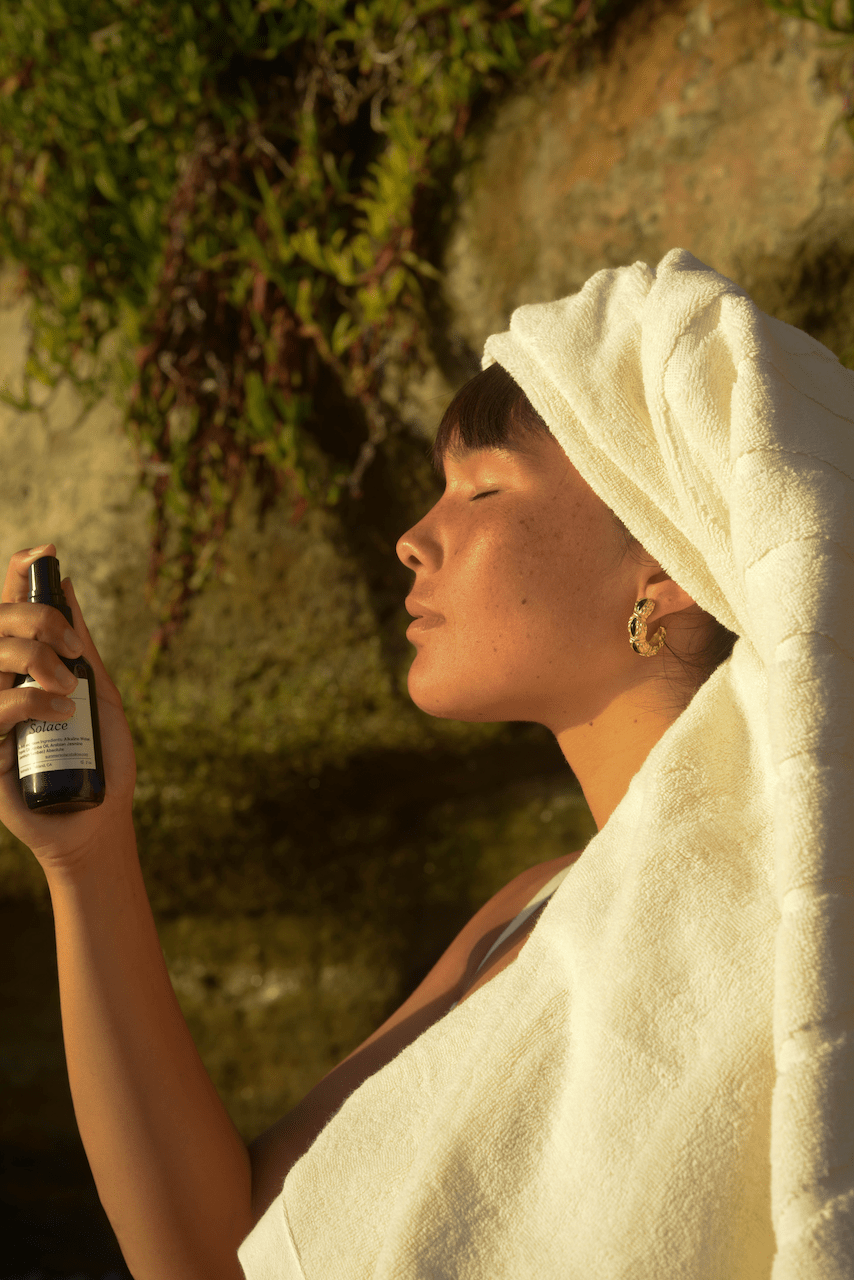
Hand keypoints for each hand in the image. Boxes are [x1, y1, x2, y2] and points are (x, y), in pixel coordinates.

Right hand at [0, 543, 136, 873]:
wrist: (98, 822)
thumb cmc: (102, 760)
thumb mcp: (101, 695)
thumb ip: (81, 647)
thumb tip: (68, 586)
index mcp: (27, 666)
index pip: (10, 611)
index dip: (19, 575)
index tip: (45, 552)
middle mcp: (2, 682)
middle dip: (36, 622)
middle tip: (71, 650)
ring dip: (33, 662)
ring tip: (70, 692)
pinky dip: (28, 702)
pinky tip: (59, 714)